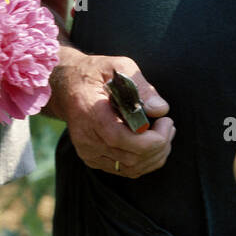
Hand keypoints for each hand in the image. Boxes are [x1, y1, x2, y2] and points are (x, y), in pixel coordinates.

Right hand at [50, 48, 173, 178]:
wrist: (67, 87)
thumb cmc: (95, 72)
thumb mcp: (118, 66)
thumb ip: (140, 85)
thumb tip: (160, 110)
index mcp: (89, 112)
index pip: (120, 138)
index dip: (150, 139)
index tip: (165, 120)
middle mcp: (86, 138)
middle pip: (131, 158)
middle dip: (160, 145)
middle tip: (168, 125)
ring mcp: (88, 152)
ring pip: (131, 169)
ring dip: (155, 155)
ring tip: (165, 133)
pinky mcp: (92, 159)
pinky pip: (125, 170)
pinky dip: (144, 161)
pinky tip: (152, 142)